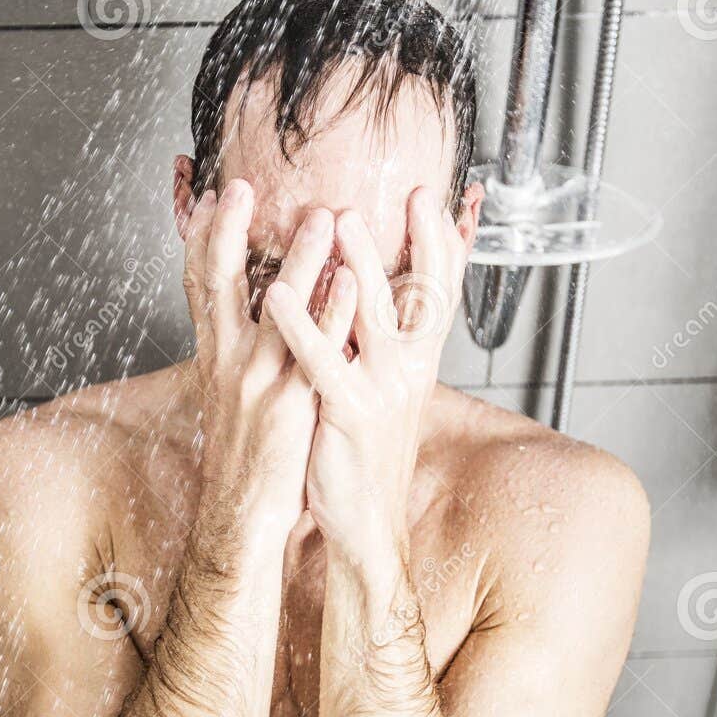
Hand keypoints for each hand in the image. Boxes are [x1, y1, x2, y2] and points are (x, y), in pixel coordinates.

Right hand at [179, 178, 350, 542]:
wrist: (244, 515)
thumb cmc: (248, 455)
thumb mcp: (234, 393)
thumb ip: (243, 349)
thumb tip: (255, 313)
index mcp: (215, 356)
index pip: (200, 286)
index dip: (201, 239)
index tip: (209, 197)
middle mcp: (229, 362)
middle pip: (219, 284)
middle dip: (226, 232)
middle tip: (239, 187)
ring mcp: (259, 383)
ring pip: (276, 310)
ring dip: (299, 260)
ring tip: (320, 217)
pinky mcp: (290, 406)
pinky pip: (314, 351)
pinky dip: (331, 313)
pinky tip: (350, 282)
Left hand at [261, 186, 467, 564]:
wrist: (365, 523)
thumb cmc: (363, 451)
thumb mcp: (382, 390)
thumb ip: (379, 342)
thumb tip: (366, 293)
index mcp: (415, 360)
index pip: (437, 292)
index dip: (439, 244)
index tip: (430, 198)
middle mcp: (406, 369)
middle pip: (412, 291)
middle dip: (402, 239)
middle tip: (394, 192)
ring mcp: (380, 390)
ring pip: (369, 315)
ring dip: (354, 264)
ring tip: (334, 218)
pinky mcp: (346, 414)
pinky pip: (322, 361)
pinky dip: (301, 325)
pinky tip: (277, 294)